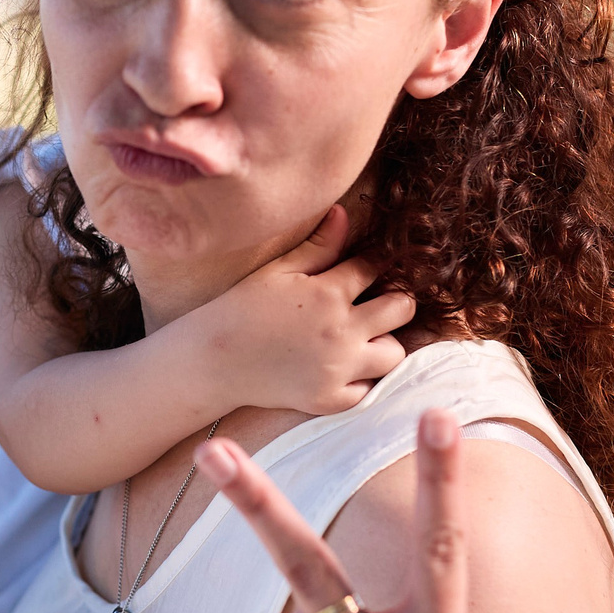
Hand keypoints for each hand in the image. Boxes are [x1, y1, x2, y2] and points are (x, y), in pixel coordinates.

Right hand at [199, 207, 417, 416]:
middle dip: (394, 301)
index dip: (376, 263)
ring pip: (394, 353)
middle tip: (375, 303)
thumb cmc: (241, 308)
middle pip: (401, 309)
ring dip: (383, 342)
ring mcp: (338, 369)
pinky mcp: (330, 399)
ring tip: (362, 338)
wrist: (212, 361)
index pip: (374, 268)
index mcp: (328, 294)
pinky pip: (370, 390)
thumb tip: (345, 213)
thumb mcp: (278, 270)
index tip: (368, 267)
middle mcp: (341, 332)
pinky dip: (363, 379)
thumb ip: (318, 246)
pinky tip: (345, 367)